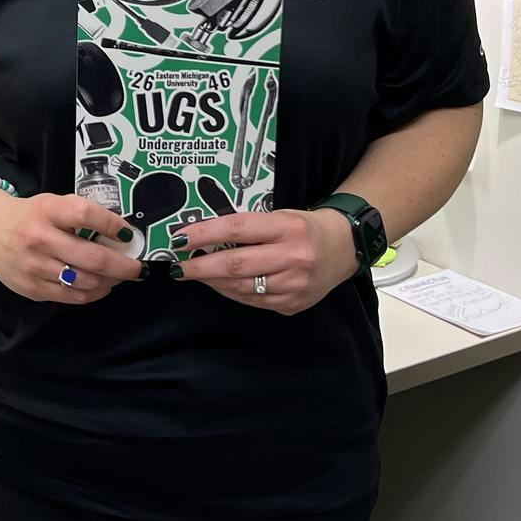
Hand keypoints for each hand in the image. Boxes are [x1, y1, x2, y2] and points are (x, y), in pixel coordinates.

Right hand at [0, 188, 141, 303]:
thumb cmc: (27, 216)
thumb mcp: (50, 203)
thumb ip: (79, 214)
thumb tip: (120, 234)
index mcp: (46, 211)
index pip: (85, 215)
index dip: (112, 224)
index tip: (127, 233)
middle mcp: (39, 240)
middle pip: (92, 257)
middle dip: (123, 265)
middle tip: (137, 266)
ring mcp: (34, 268)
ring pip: (85, 282)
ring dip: (111, 281)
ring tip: (120, 277)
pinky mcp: (32, 289)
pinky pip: (72, 297)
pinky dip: (93, 293)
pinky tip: (101, 286)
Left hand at [174, 208, 357, 314]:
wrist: (343, 248)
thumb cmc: (304, 228)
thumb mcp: (279, 216)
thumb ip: (247, 226)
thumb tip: (202, 236)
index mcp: (287, 227)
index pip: (237, 228)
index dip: (205, 233)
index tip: (180, 238)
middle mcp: (293, 257)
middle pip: (235, 264)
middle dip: (200, 266)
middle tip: (177, 266)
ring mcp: (294, 285)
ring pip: (241, 287)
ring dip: (212, 281)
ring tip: (194, 273)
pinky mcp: (293, 304)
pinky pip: (252, 301)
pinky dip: (231, 292)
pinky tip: (219, 284)